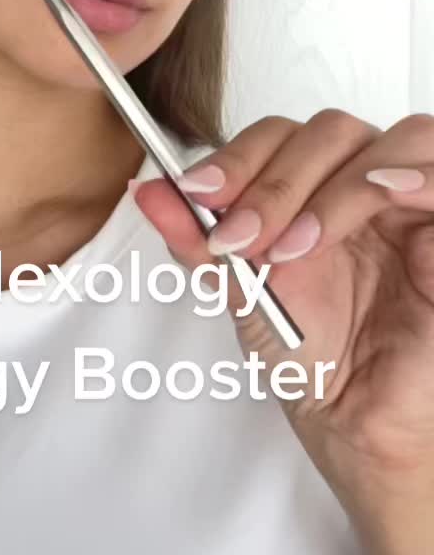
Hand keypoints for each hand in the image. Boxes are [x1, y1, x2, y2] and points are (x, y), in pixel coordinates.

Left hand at [130, 110, 433, 525]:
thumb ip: (199, 237)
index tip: (194, 194)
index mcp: (315, 186)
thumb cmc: (307, 354)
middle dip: (276, 180)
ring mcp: (414, 206)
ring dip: (335, 186)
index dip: (239, 156)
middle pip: (331, 131)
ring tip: (297, 247)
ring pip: (396, 139)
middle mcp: (366, 183)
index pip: (281, 136)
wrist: (354, 423)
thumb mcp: (240, 289)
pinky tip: (375, 204)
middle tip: (241, 240)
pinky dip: (408, 179)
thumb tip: (147, 192)